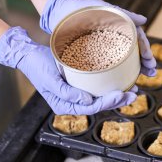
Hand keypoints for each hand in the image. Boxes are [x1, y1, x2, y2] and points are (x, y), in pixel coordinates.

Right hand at [0, 27, 136, 114]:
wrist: (29, 53)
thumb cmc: (37, 66)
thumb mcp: (50, 80)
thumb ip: (67, 93)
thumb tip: (87, 101)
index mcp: (64, 105)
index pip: (91, 108)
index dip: (108, 103)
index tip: (121, 94)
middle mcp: (72, 102)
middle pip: (99, 105)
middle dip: (117, 101)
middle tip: (133, 93)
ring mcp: (76, 94)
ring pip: (100, 98)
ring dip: (116, 95)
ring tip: (132, 89)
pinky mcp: (79, 84)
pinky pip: (97, 89)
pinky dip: (109, 87)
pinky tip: (120, 82)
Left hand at [40, 0, 156, 76]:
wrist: (60, 15)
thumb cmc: (82, 9)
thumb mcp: (104, 9)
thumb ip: (124, 14)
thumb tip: (144, 20)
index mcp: (119, 29)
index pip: (137, 40)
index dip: (146, 50)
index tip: (150, 60)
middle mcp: (114, 40)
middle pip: (134, 52)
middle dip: (145, 63)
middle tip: (151, 72)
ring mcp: (105, 49)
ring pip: (123, 62)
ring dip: (135, 71)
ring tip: (142, 79)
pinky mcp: (94, 58)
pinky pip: (108, 68)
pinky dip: (117, 75)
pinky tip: (123, 83)